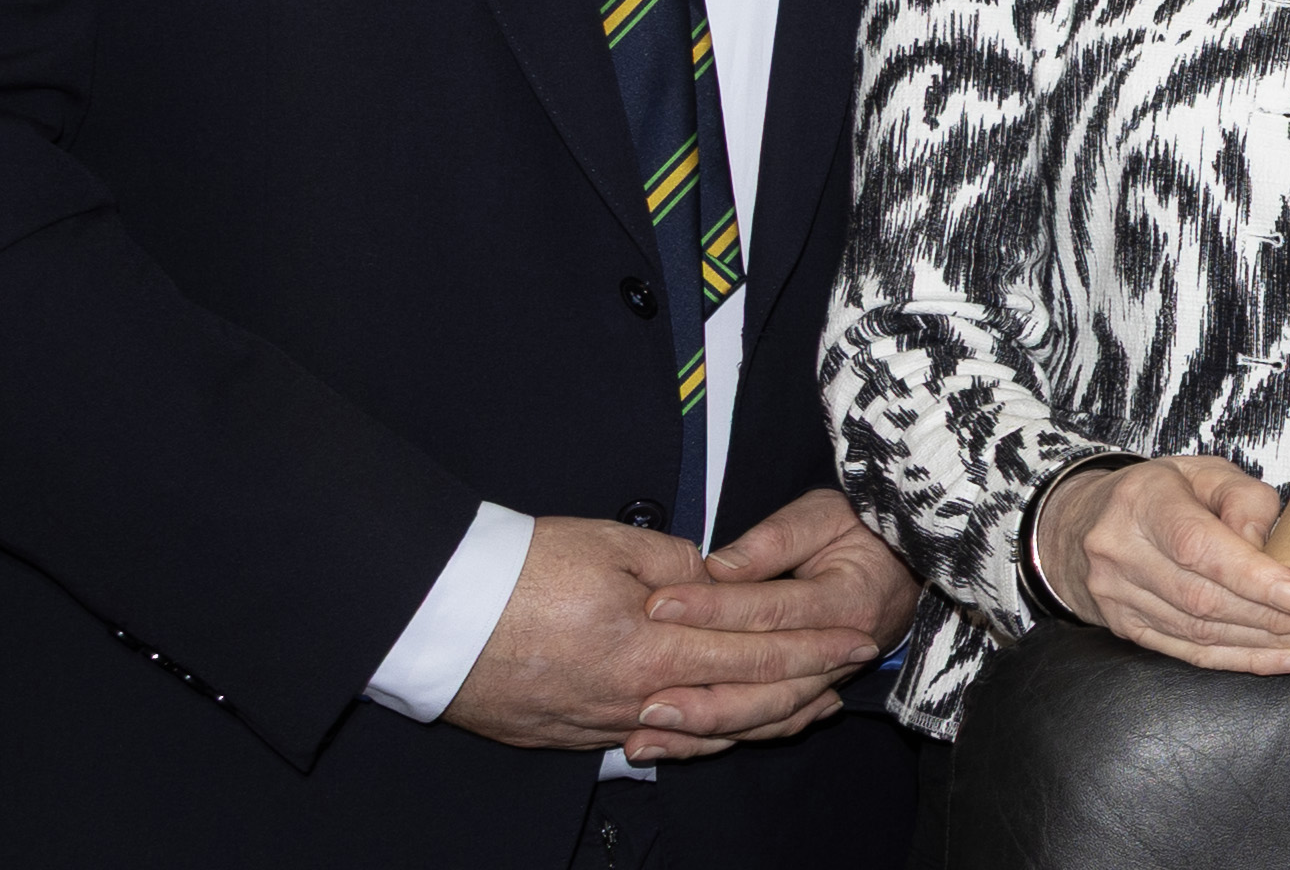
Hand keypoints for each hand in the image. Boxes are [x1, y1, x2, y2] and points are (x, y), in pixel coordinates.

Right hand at [443, 516, 872, 754]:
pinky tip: (724, 724)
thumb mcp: (614, 548)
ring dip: (761, 718)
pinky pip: (655, 741)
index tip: (858, 638)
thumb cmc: (518, 569)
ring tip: (807, 703)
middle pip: (740, 702)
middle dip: (804, 687)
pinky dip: (702, 734)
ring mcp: (602, 723)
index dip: (814, 647)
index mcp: (652, 646)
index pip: (756, 652)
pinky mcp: (571, 735)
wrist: (431, 615)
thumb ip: (682, 568)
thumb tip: (718, 581)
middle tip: (849, 673)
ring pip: (703, 731)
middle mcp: (635, 696)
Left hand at [616, 489, 920, 762]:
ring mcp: (829, 681)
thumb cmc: (860, 531)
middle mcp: (841, 652)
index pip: (771, 609)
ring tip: (645, 732)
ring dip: (703, 729)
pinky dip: (720, 740)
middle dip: (701, 691)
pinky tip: (674, 745)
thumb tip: (719, 567)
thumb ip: (777, 538)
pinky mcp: (812, 695)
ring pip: (765, 716)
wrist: (906, 568)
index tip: (657, 604)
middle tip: (642, 697)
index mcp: (847, 601)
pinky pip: (767, 727)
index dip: (713, 607)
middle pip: (767, 681)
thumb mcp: (827, 515)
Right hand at [1034, 455, 1289, 675]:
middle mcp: (1122, 552)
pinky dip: (1242, 659)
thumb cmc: (1163, 492)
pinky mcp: (1128, 629)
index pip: (1197, 546)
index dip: (1250, 575)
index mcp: (1143, 502)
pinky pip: (1190, 652)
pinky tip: (1285, 659)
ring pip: (1199, 631)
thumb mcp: (1206, 472)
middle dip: (1275, 618)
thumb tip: (1267, 548)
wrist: (1085, 522)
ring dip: (1267, 643)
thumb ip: (1245, 500)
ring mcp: (1119, 597)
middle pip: (1203, 597)